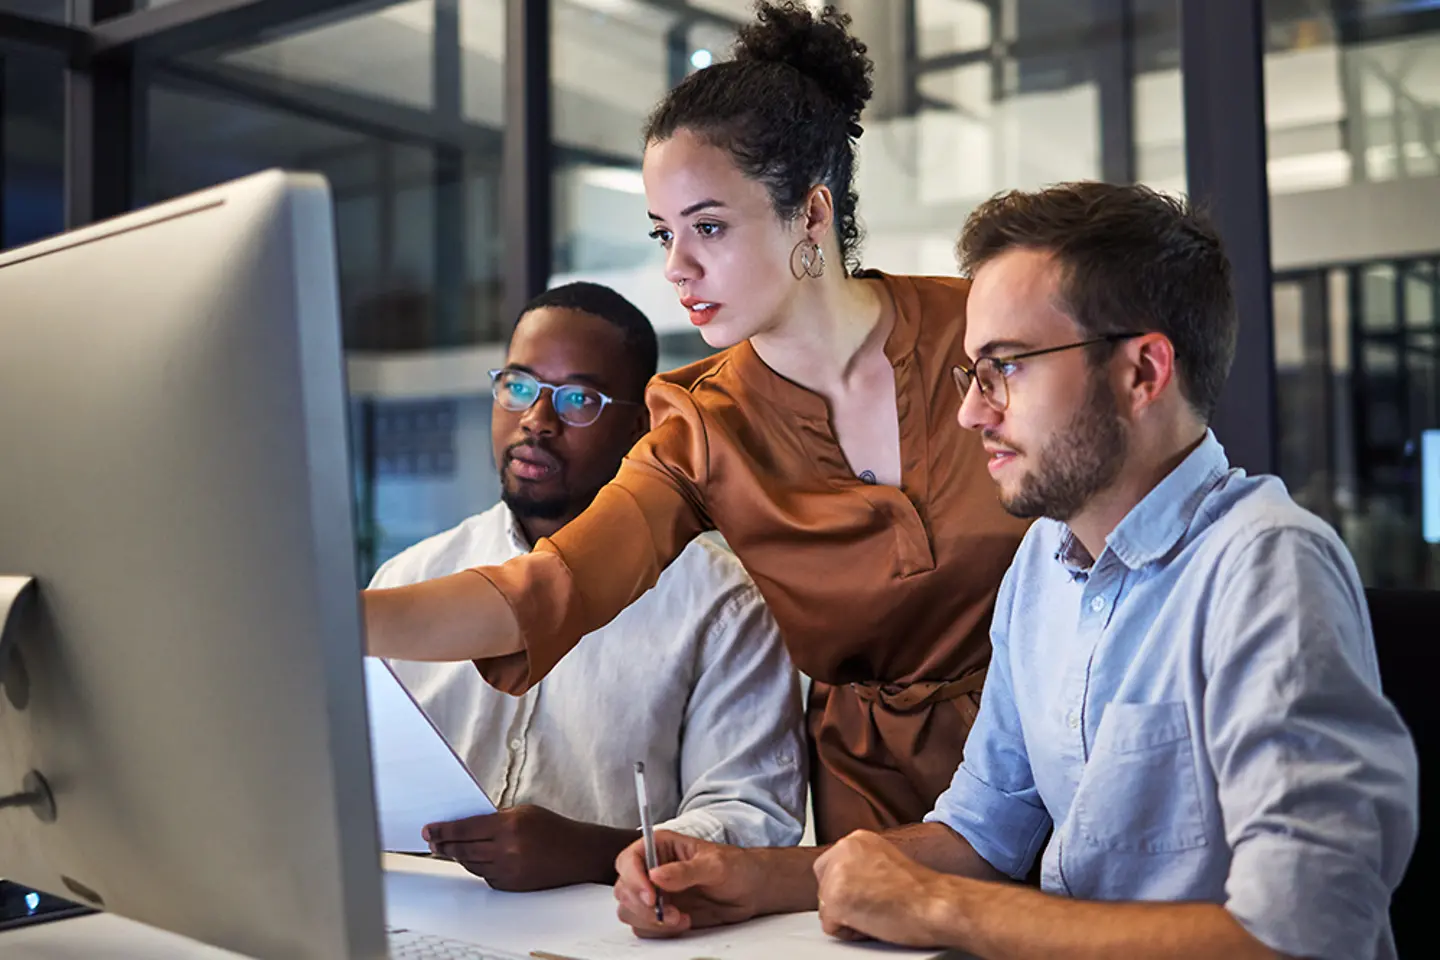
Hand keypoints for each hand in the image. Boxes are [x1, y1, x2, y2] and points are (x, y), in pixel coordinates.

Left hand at [424, 805, 635, 891]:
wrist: (577, 854)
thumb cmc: (553, 828)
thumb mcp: (524, 812)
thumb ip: (495, 817)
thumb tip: (467, 822)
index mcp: (508, 826)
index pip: (465, 829)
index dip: (443, 829)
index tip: (429, 829)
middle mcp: (506, 850)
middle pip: (462, 849)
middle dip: (444, 844)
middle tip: (433, 840)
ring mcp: (508, 870)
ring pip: (470, 864)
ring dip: (457, 856)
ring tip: (449, 848)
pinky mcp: (511, 885)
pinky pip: (484, 876)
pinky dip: (477, 866)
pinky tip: (474, 858)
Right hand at [613, 831, 766, 936]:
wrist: (751, 890)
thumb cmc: (736, 867)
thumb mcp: (715, 864)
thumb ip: (685, 871)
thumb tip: (656, 876)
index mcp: (660, 847)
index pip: (629, 860)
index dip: (633, 879)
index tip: (650, 896)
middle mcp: (652, 869)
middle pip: (624, 889)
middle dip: (643, 906)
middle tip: (669, 912)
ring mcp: (656, 893)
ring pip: (630, 910)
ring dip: (650, 920)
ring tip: (679, 918)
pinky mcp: (661, 913)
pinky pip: (644, 927)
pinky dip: (659, 930)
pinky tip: (683, 922)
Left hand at [813, 831, 956, 947]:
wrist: (938, 903)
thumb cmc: (923, 892)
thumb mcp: (886, 863)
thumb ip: (863, 866)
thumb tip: (851, 882)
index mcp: (857, 839)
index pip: (830, 867)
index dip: (848, 889)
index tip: (869, 895)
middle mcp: (843, 849)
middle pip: (824, 886)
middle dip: (844, 901)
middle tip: (875, 906)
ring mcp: (837, 873)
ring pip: (826, 906)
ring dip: (849, 917)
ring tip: (878, 912)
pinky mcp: (835, 899)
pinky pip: (830, 926)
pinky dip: (850, 932)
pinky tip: (874, 922)